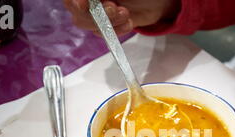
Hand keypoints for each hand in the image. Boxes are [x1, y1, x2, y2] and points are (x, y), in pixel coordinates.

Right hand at [63, 0, 178, 35]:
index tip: (82, 4)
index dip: (74, 1)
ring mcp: (98, 13)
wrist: (160, 1)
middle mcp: (90, 1)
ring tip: (126, 13)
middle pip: (78, 14)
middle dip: (97, 14)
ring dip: (109, 22)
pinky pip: (104, 34)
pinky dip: (117, 30)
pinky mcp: (109, 26)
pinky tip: (129, 22)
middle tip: (115, 8)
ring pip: (90, 26)